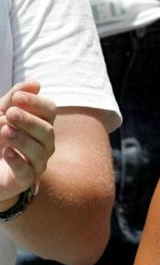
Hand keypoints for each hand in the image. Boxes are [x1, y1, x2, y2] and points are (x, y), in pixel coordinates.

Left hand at [0, 82, 55, 211]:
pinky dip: (17, 160)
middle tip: (10, 114)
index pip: (50, 110)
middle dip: (29, 121)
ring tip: (5, 131)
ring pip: (40, 151)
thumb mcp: (1, 114)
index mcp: (41, 124)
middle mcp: (44, 144)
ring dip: (22, 139)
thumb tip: (36, 84)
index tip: (16, 99)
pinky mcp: (25, 180)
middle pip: (47, 130)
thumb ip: (15, 98)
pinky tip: (6, 152)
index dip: (36, 103)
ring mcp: (37, 163)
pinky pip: (28, 172)